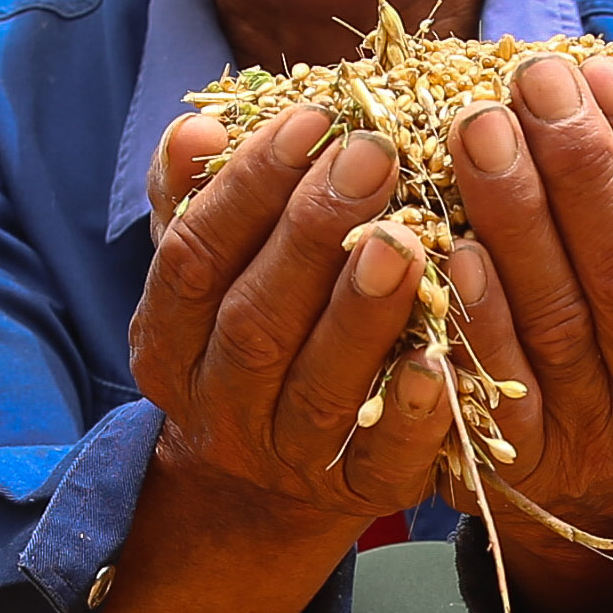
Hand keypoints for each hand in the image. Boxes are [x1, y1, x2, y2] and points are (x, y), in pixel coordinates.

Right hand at [129, 101, 451, 535]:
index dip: (247, 188)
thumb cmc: (252, 333)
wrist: (270, 486)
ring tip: (407, 241)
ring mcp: (290, 458)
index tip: (311, 118)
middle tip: (375, 155)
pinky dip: (412, 411)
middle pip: (255, 322)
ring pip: (320, 387)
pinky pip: (385, 459)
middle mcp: (221, 405)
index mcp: (171, 341)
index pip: (195, 258)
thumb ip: (197, 201)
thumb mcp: (210, 272)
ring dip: (362, 314)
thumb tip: (194, 130)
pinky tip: (440, 358)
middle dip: (312, 233)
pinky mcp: (363, 494)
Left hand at [444, 52, 612, 536]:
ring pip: (563, 319)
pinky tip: (447, 245)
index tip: (602, 71)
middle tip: (529, 82)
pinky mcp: (526, 466)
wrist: (588, 479)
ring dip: (518, 215)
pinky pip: (500, 388)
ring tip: (478, 128)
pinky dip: (479, 315)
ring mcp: (603, 439)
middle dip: (582, 166)